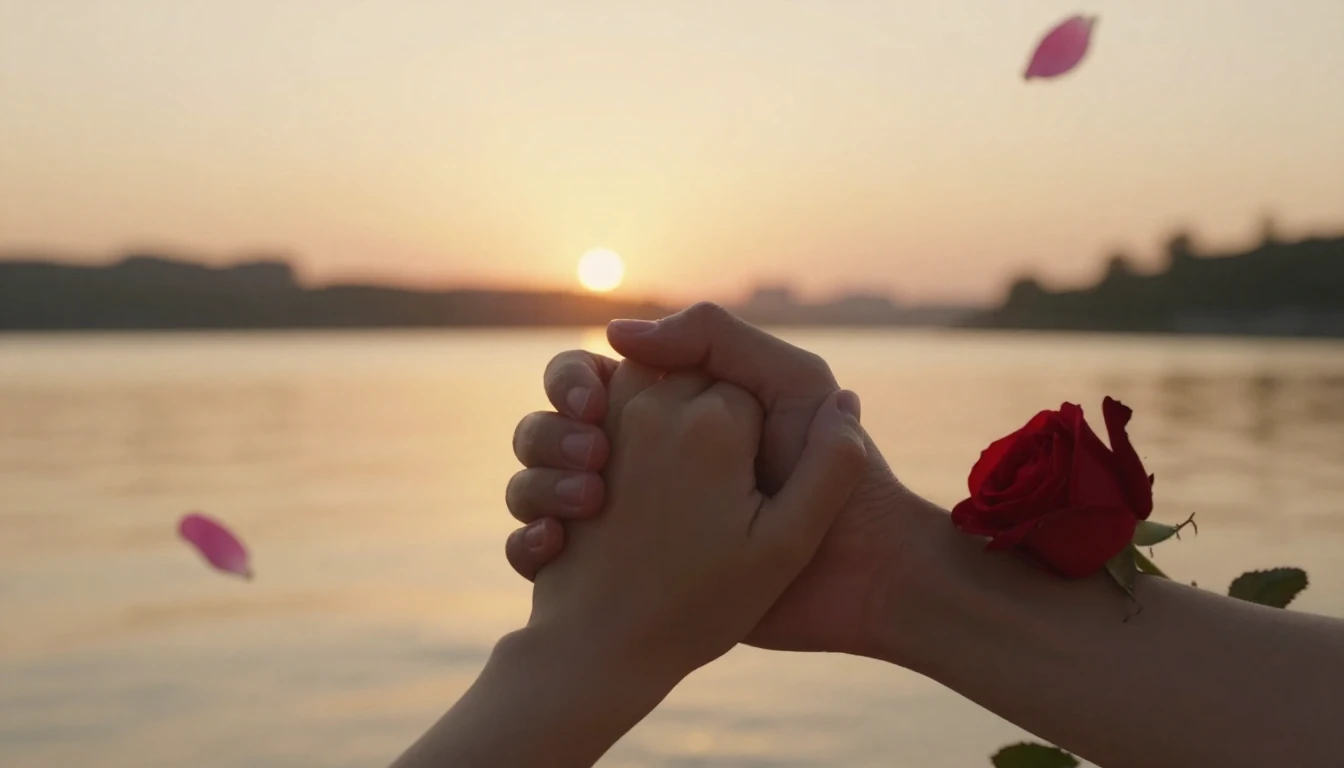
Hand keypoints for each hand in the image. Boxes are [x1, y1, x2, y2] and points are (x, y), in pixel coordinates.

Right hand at [508, 303, 933, 656]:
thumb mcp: (791, 384)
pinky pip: (535, 545)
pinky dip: (529, 544)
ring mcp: (619, 513)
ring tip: (580, 510)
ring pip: (533, 481)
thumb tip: (615, 331)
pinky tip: (554, 550)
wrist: (854, 578)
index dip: (576, 384)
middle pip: (550, 425)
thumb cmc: (829, 471)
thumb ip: (715, 337)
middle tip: (586, 460)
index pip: (590, 375)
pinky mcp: (612, 567)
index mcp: (672, 408)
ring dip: (534, 488)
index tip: (592, 406)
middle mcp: (634, 455)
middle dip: (550, 438)